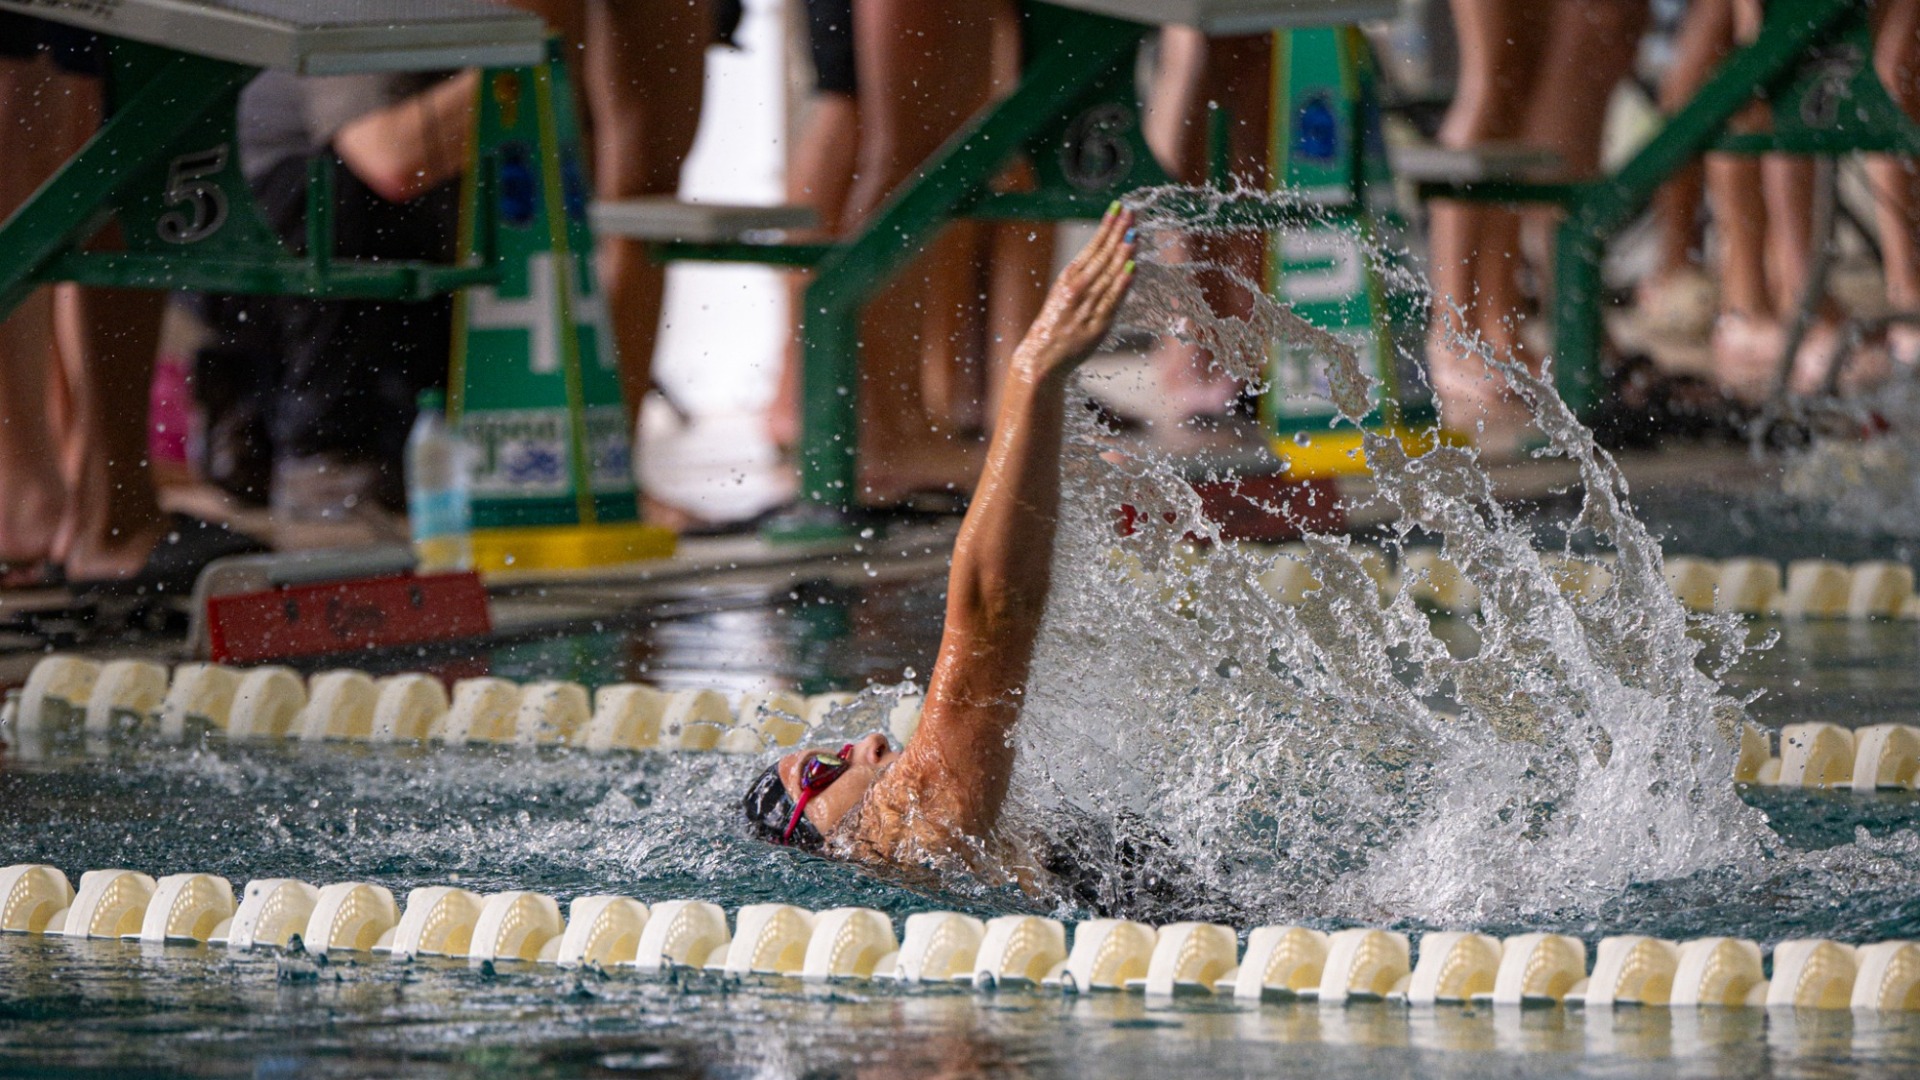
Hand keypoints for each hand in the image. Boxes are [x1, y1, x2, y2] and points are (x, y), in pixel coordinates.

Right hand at [1013, 204, 1136, 382]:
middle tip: (1131, 212)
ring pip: (1108, 275)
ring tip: (1134, 233)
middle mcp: (1076, 289)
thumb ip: (1085, 280)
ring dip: (1122, 253)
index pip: (1091, 247)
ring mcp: (1086, 306)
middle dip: (1118, 232)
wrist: (1041, 359)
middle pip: (1102, 256)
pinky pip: (1112, 300)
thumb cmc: (1054, 327)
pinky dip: (1123, 283)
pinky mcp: (1096, 325)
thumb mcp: (1064, 296)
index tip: (1118, 208)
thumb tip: (1109, 261)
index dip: (1106, 227)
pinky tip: (1133, 267)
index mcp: (1068, 279)